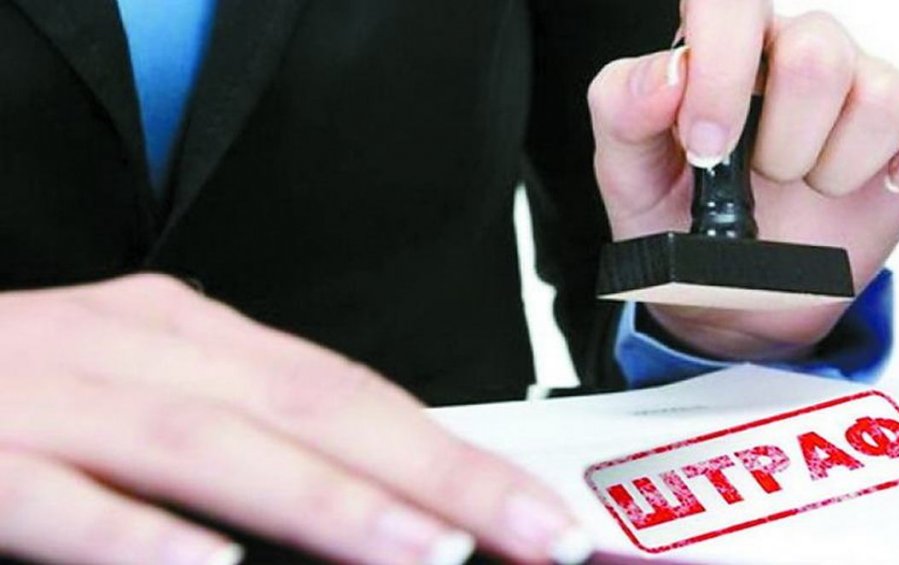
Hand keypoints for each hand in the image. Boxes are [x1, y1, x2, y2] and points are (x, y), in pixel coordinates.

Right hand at [0, 275, 586, 563]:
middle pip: (316, 408)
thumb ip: (251, 436)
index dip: (453, 452)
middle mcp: (141, 350)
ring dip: (327, 500)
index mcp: (192, 337)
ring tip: (425, 552)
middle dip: (438, 477)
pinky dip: (134, 533)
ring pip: (213, 444)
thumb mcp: (150, 392)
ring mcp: (59, 395)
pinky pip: (61, 496)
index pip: (352, 392)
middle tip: (538, 534)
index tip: (537, 506)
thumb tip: (375, 496)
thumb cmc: (28, 390)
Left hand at [587, 0, 898, 360]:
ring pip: (883, 94)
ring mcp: (860, 92)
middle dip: (783, 144)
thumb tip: (669, 75)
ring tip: (808, 188)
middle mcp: (794, 57)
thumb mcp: (626, 174)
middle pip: (818, 52)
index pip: (730, 1)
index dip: (724, 70)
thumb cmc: (677, 222)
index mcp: (722, 54)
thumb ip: (622, 111)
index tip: (710, 146)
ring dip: (838, 167)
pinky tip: (898, 177)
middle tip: (761, 181)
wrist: (727, 295)